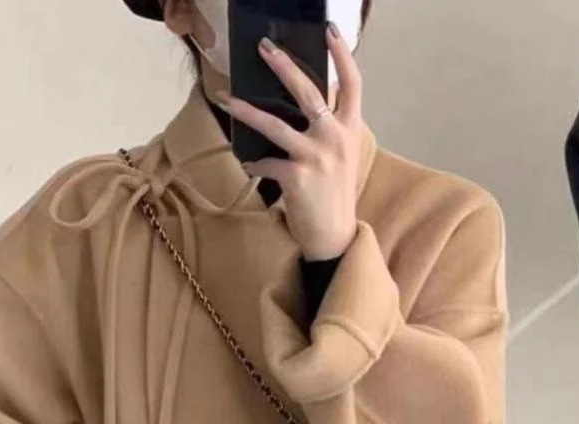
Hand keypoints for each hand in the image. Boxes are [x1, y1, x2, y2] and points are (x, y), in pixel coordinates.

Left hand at [223, 23, 362, 260]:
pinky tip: (248, 165)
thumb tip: (302, 106)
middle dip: (284, 65)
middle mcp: (336, 138)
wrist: (334, 236)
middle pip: (309, 91)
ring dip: (246, 111)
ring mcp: (316, 157)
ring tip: (226, 100)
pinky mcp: (296, 177)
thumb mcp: (342, 157)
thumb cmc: (334, 195)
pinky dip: (254, 163)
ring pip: (275, 124)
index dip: (342, 55)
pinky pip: (265, 162)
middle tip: (264, 47)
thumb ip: (330, 130)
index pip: (352, 83)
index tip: (329, 32)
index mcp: (350, 129)